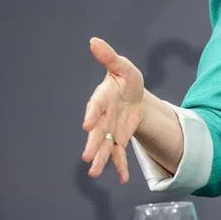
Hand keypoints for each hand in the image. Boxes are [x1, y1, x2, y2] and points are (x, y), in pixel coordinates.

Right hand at [81, 37, 144, 183]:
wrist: (134, 94)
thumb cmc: (125, 78)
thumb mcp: (123, 66)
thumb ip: (109, 57)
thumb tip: (94, 40)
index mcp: (102, 99)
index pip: (95, 107)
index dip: (92, 115)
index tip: (88, 124)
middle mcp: (103, 118)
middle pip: (97, 133)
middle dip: (93, 145)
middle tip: (86, 158)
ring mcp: (111, 130)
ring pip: (105, 147)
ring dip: (101, 160)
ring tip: (95, 173)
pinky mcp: (120, 139)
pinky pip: (120, 154)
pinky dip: (121, 166)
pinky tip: (124, 179)